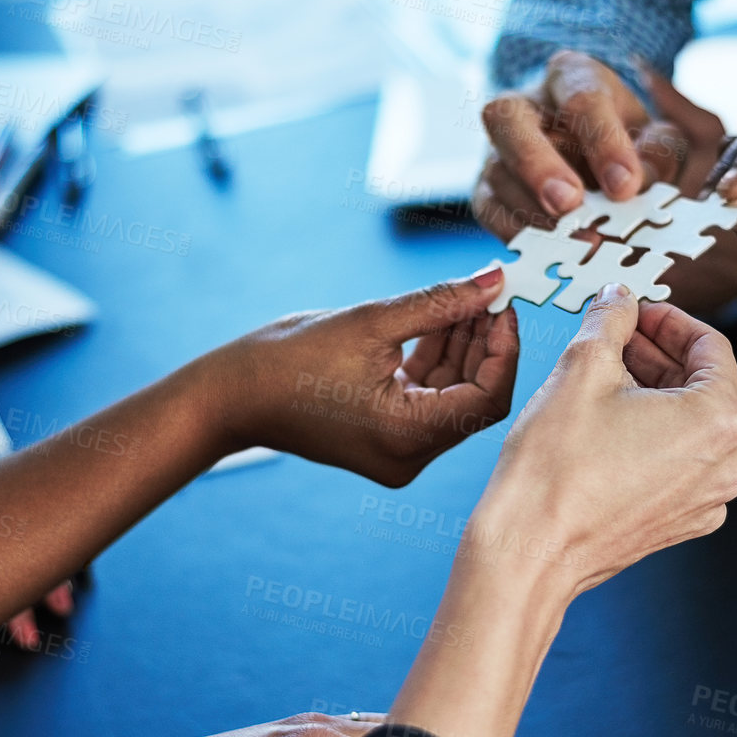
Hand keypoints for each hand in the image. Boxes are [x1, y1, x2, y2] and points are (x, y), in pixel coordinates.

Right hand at [209, 270, 518, 487]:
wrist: (232, 395)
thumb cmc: (288, 361)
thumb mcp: (370, 322)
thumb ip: (440, 302)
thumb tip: (492, 280)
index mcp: (407, 437)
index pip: (488, 399)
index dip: (504, 349)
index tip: (503, 303)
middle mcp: (409, 455)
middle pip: (474, 398)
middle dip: (485, 343)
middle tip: (490, 292)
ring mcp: (397, 451)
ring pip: (452, 396)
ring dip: (463, 348)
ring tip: (466, 298)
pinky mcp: (385, 437)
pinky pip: (427, 399)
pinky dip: (437, 361)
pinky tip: (442, 320)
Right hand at [474, 52, 728, 240]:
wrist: (593, 152)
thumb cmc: (627, 140)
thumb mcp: (656, 136)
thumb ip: (658, 153)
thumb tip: (639, 182)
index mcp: (571, 76)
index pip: (582, 98)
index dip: (603, 142)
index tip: (625, 186)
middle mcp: (524, 105)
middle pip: (508, 119)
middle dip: (538, 164)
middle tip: (570, 204)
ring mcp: (498, 147)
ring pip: (497, 171)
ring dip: (533, 211)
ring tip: (573, 244)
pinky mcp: (487, 188)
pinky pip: (489, 210)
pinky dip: (517, 234)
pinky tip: (548, 254)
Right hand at [476, 286, 736, 593]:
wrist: (529, 550)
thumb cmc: (555, 469)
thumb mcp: (581, 367)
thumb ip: (610, 319)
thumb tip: (619, 300)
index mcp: (719, 421)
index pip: (711, 347)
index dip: (669, 320)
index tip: (637, 312)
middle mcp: (726, 464)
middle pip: (701, 387)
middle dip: (656, 355)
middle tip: (615, 337)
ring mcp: (704, 500)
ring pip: (686, 426)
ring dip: (649, 394)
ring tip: (602, 379)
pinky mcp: (678, 523)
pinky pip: (675, 463)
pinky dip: (647, 437)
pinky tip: (604, 424)